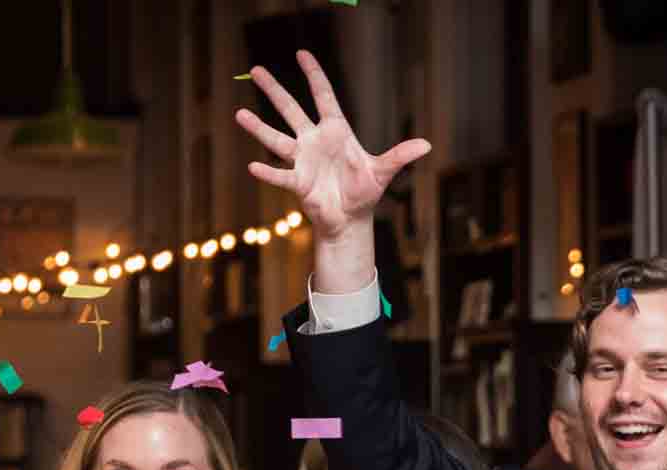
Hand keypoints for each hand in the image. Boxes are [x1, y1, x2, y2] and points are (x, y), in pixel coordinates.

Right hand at [235, 51, 431, 240]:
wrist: (351, 219)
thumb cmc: (364, 192)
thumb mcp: (383, 172)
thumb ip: (400, 156)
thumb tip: (427, 145)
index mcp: (336, 131)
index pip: (323, 96)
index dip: (314, 75)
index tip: (301, 54)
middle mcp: (315, 141)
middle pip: (291, 110)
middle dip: (274, 90)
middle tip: (256, 70)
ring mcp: (303, 160)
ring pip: (277, 139)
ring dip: (259, 128)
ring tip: (239, 113)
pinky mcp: (298, 183)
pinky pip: (281, 176)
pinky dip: (268, 174)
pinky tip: (253, 166)